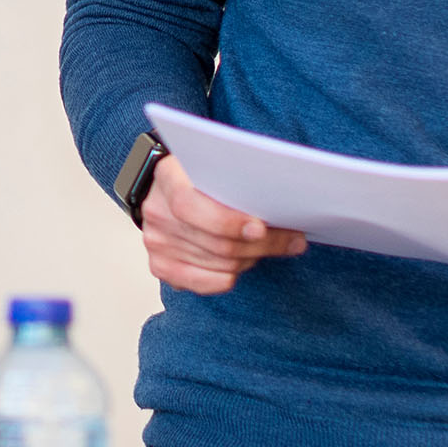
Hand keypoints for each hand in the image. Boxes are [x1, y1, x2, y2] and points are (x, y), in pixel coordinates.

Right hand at [139, 155, 306, 294]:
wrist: (168, 187)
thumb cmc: (200, 174)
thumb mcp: (216, 163)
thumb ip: (240, 178)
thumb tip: (285, 206)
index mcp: (167, 177)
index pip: (189, 205)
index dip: (226, 221)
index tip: (260, 227)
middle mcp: (156, 211)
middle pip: (214, 242)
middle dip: (260, 244)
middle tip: (292, 240)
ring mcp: (156, 241)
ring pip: (218, 264)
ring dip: (252, 258)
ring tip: (270, 245)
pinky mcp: (160, 265)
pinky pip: (204, 283)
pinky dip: (229, 277)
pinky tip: (246, 263)